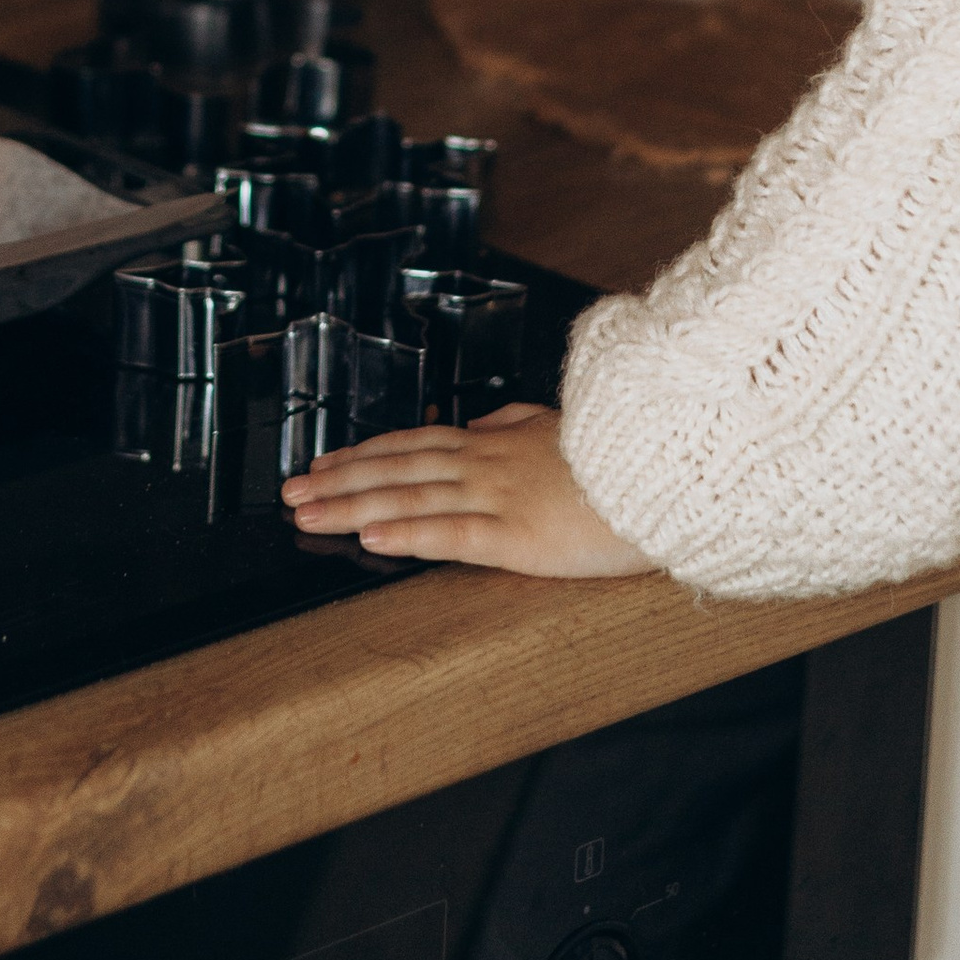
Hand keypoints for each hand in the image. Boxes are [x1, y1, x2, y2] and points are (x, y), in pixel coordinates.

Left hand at [279, 405, 656, 577]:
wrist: (670, 465)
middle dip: (338, 480)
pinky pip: (452, 533)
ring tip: (307, 514)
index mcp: (497, 441)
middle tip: (289, 492)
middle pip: (397, 469)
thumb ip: (519, 423)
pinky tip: (370, 538)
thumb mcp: (562, 425)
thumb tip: (486, 421)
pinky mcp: (518, 535)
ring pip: (410, 498)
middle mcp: (486, 464)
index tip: (323, 461)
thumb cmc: (624, 454)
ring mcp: (498, 497)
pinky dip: (407, 534)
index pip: (413, 444)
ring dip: (352, 505)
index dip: (364, 453)